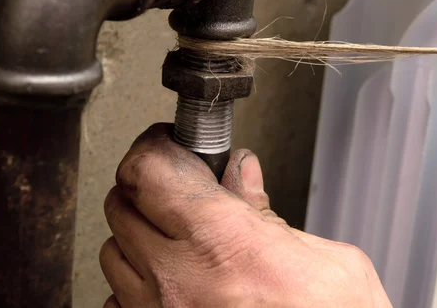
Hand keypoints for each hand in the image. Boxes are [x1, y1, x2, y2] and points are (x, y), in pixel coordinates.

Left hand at [100, 124, 390, 306]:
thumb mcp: (324, 260)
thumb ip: (268, 212)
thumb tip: (242, 175)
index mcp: (227, 243)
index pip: (149, 171)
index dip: (155, 147)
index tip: (170, 145)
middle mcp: (182, 282)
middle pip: (123, 205)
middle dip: (148, 184)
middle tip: (180, 186)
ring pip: (113, 251)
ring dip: (138, 233)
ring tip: (176, 233)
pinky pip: (117, 301)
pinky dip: (135, 282)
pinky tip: (170, 279)